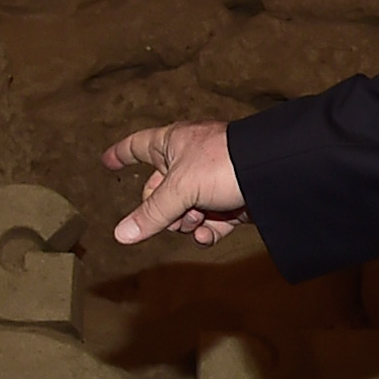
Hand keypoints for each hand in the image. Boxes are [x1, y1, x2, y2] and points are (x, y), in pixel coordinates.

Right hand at [102, 120, 247, 245]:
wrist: (272, 174)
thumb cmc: (222, 164)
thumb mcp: (180, 189)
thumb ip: (151, 214)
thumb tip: (121, 235)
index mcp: (173, 143)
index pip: (138, 146)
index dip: (121, 153)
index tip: (107, 161)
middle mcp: (190, 159)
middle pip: (160, 190)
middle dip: (161, 209)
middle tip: (170, 216)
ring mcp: (211, 180)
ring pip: (184, 209)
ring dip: (185, 221)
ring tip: (194, 220)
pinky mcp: (230, 201)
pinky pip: (209, 221)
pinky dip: (205, 230)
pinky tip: (205, 234)